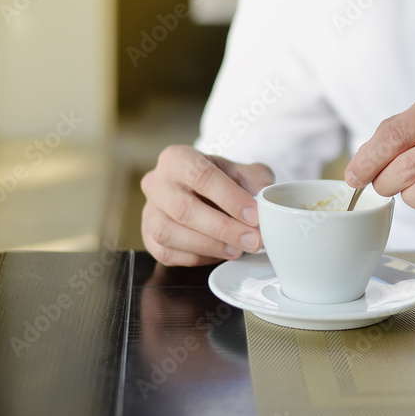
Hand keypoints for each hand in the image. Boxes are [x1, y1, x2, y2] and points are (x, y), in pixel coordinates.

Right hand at [141, 145, 274, 266]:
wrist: (202, 190)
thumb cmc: (223, 180)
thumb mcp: (244, 172)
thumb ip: (257, 183)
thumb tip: (266, 204)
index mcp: (177, 158)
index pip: (201, 176)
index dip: (230, 198)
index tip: (254, 215)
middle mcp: (157, 182)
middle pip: (184, 209)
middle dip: (222, 228)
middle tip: (252, 240)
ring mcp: (149, 211)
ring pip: (169, 233)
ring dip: (209, 245)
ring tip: (238, 249)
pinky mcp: (148, 236)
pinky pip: (166, 253)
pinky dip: (196, 257)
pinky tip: (219, 253)